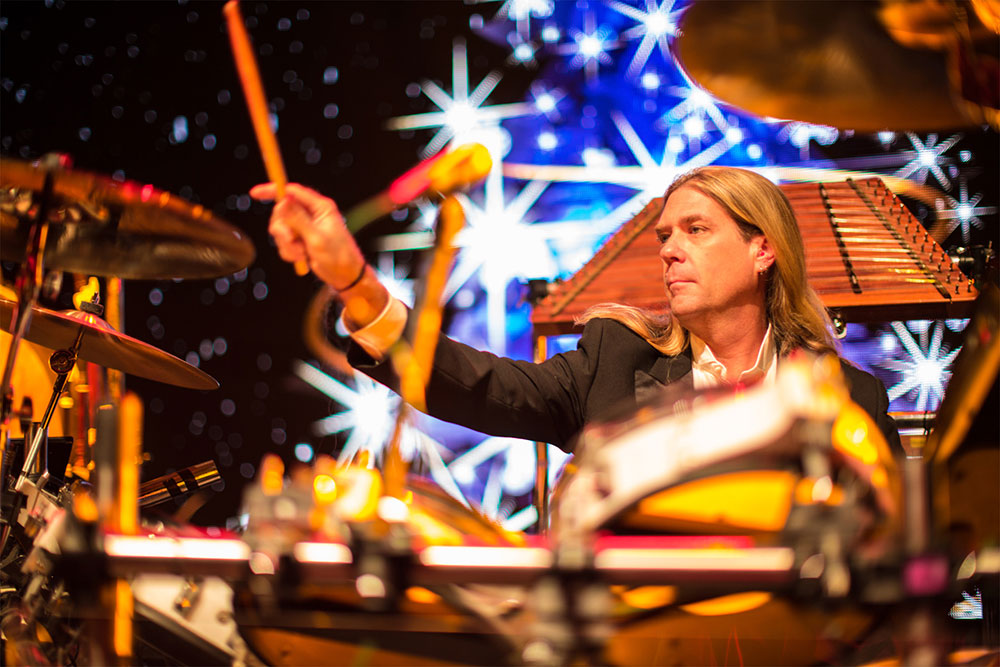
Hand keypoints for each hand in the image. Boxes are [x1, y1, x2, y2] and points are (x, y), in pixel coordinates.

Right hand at [249, 183, 364, 289]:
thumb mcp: (316, 238)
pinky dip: (289, 252)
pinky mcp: (301, 240)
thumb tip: (283, 201)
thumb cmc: (338, 256)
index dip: (273, 190)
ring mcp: (305, 227)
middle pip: (282, 212)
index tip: (255, 194)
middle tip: (292, 241)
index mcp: (320, 207)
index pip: (292, 191)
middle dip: (283, 230)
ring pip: (280, 229)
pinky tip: (302, 258)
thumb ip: (298, 219)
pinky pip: (283, 242)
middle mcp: (312, 214)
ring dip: (287, 244)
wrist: (345, 276)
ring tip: (302, 254)